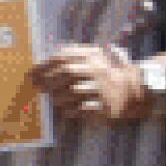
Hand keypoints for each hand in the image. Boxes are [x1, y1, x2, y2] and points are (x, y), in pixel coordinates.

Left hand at [33, 43, 148, 121]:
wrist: (135, 90)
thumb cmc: (106, 74)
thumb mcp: (94, 58)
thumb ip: (73, 56)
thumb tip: (45, 59)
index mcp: (93, 56)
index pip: (64, 57)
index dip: (43, 66)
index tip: (30, 74)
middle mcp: (97, 70)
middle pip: (66, 73)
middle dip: (47, 81)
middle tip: (36, 87)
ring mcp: (102, 88)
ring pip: (72, 91)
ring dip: (58, 97)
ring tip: (53, 99)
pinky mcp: (105, 106)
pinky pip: (82, 108)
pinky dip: (70, 110)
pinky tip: (67, 109)